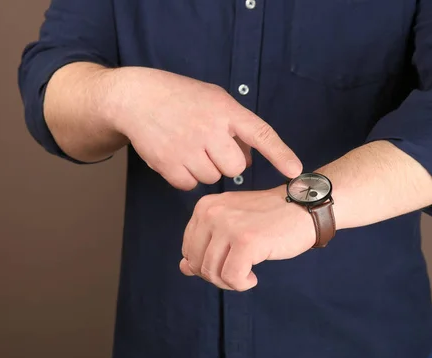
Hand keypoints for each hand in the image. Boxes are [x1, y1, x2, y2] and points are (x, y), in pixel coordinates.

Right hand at [108, 67, 301, 189]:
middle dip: (226, 163)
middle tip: (210, 147)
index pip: (260, 134)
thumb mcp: (214, 99)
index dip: (280, 154)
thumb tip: (251, 160)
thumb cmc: (180, 98)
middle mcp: (209, 128)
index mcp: (225, 110)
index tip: (296, 171)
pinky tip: (176, 157)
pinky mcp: (167, 163)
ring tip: (188, 147)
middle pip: (236, 167)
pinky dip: (185, 177)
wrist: (135, 98)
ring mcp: (187, 147)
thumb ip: (235, 126)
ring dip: (204, 169)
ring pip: (212, 178)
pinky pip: (189, 185)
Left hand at [180, 186, 315, 290]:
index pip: (188, 249)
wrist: (304, 208)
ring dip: (230, 282)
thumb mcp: (233, 226)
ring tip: (247, 274)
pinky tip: (253, 277)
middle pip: (197, 263)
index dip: (206, 265)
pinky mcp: (246, 241)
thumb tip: (183, 269)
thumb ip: (206, 245)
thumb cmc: (270, 219)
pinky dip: (242, 284)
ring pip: (212, 273)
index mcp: (205, 207)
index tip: (228, 263)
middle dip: (216, 276)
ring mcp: (229, 226)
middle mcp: (212, 213)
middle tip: (238, 273)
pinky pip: (232, 277)